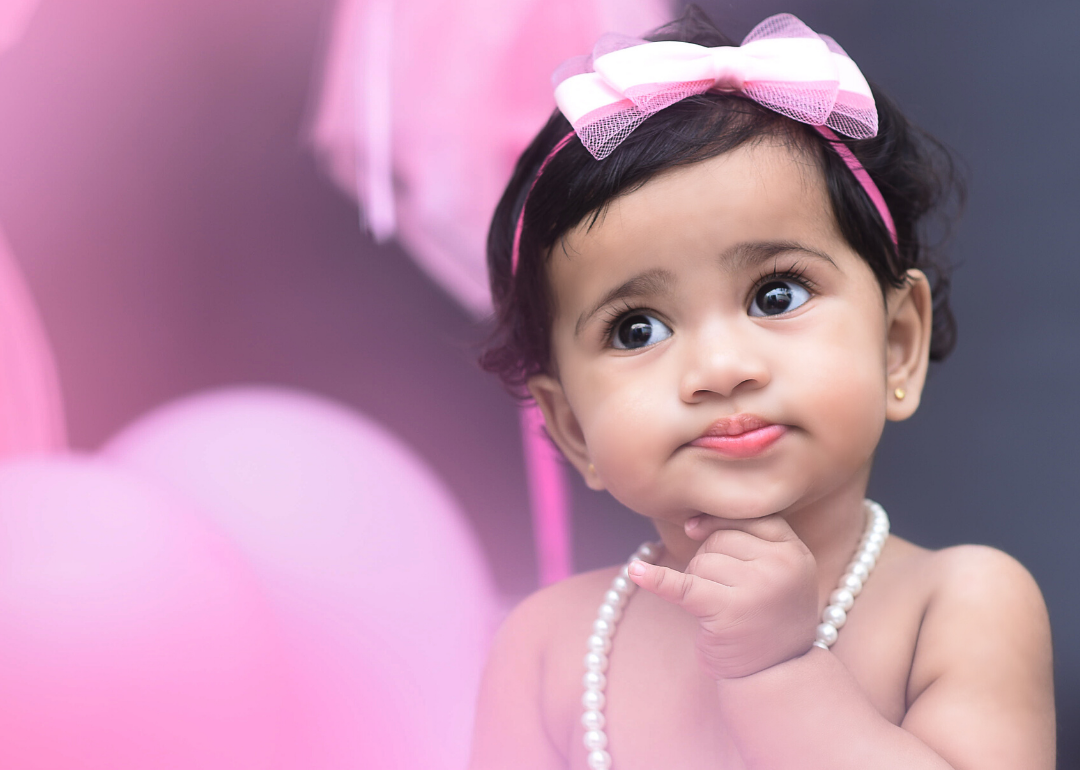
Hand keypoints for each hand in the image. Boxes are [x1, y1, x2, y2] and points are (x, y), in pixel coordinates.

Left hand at [628, 514, 817, 678]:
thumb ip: (750, 541)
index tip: (694, 529)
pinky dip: (656, 579)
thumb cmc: (769, 617)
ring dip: (698, 583)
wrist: (776, 675)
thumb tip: (691, 522)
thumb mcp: (779, 573)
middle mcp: (781, 566)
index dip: (719, 523)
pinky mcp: (726, 611)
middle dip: (711, 562)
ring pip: (701, 562)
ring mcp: (756, 588)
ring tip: (720, 609)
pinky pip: (682, 585)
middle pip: (720, 540)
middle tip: (728, 595)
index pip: (749, 518)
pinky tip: (636, 572)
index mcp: (795, 552)